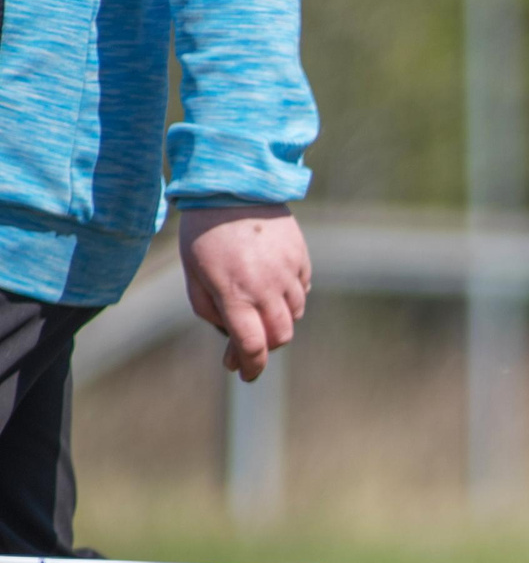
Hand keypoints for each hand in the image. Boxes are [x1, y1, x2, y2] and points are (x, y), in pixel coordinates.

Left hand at [178, 205, 311, 380]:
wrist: (232, 188)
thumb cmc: (204, 233)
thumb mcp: (194, 275)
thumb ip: (209, 310)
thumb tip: (229, 334)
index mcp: (235, 294)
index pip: (252, 347)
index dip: (250, 366)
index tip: (245, 374)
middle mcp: (266, 288)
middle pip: (280, 337)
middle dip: (266, 346)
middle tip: (249, 341)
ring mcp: (288, 274)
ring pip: (294, 315)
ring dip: (277, 319)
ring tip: (259, 305)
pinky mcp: (301, 260)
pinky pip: (301, 291)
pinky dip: (289, 296)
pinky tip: (272, 283)